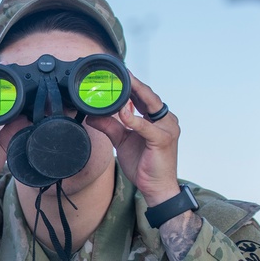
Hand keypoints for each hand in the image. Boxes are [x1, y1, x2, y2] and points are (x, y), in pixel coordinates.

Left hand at [85, 72, 179, 205]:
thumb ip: (110, 126)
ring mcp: (168, 129)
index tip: (118, 74)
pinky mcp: (163, 140)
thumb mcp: (122, 141)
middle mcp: (166, 120)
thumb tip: (91, 116)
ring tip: (120, 85)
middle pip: (149, 96)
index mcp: (158, 118)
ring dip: (134, 94)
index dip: (132, 85)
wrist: (156, 188)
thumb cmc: (143, 163)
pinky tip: (123, 113)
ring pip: (150, 105)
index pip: (145, 97)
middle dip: (134, 83)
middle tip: (118, 72)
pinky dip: (134, 119)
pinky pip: (146, 127)